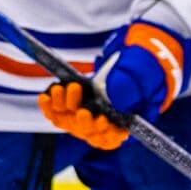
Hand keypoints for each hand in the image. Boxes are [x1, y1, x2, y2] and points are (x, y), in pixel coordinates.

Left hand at [37, 22, 190, 150]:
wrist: (133, 52)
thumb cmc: (144, 62)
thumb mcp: (144, 69)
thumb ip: (133, 82)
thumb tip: (116, 97)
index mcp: (129, 120)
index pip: (115, 137)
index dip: (108, 134)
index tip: (104, 121)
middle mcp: (106, 121)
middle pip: (90, 132)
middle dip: (84, 122)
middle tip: (84, 109)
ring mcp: (88, 113)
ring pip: (71, 122)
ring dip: (63, 109)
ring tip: (60, 90)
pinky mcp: (73, 104)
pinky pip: (57, 112)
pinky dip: (50, 106)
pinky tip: (46, 95)